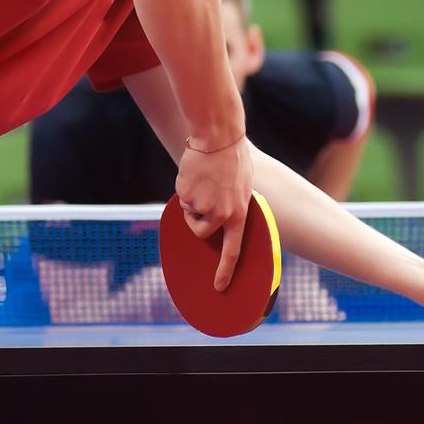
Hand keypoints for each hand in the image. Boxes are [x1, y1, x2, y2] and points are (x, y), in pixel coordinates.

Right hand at [175, 138, 254, 290]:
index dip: (225, 271)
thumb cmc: (232, 159)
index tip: (219, 286)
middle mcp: (222, 214)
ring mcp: (203, 206)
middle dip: (196, 220)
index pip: (233, 250)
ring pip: (189, 212)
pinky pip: (182, 198)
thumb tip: (219, 221)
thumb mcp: (241, 187)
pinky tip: (196, 172)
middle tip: (201, 199)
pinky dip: (185, 186)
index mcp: (239, 214)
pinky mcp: (187, 196)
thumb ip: (232, 206)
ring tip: (204, 179)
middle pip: (202, 232)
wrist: (218, 137)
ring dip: (192, 198)